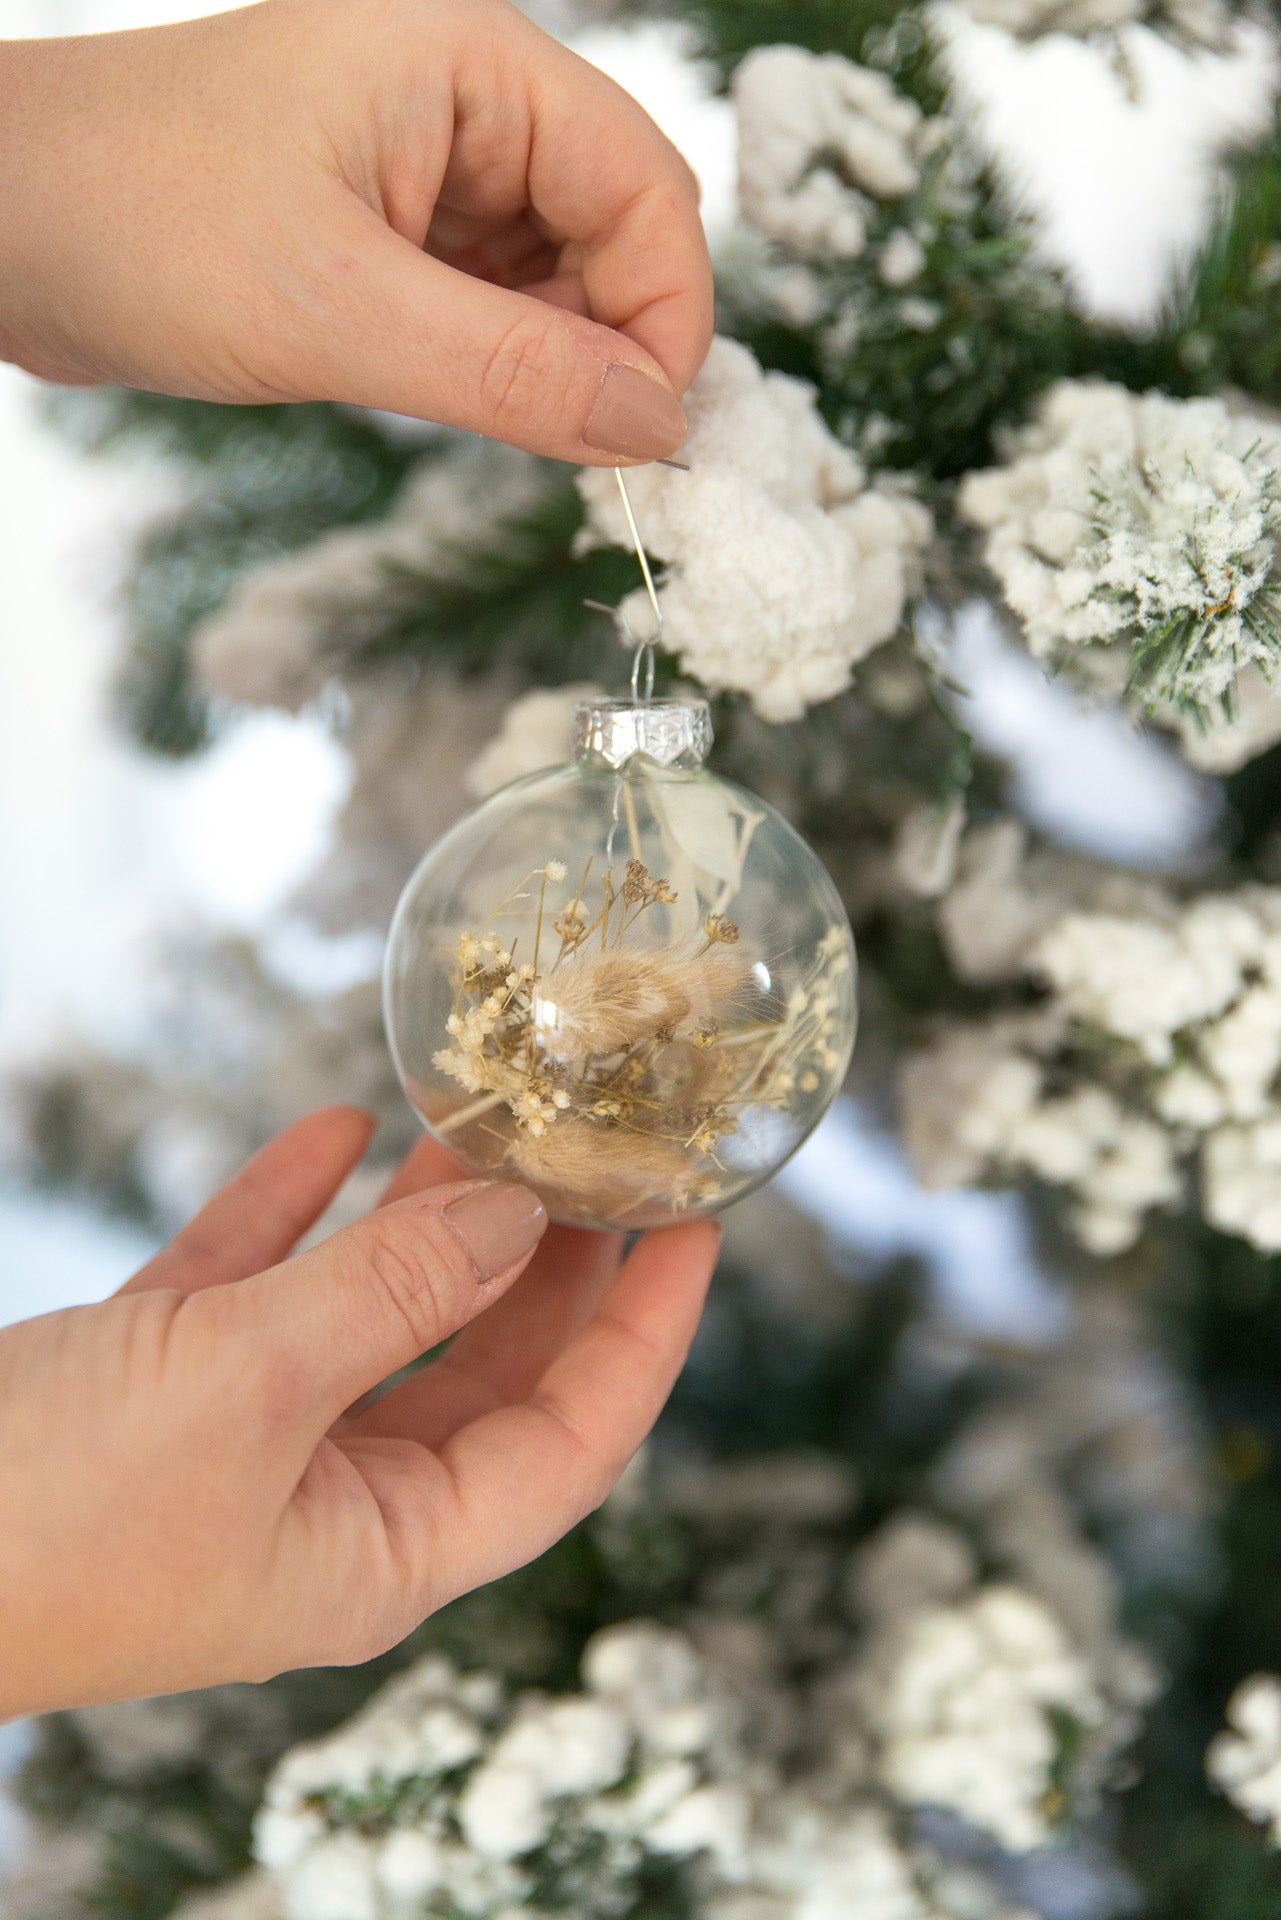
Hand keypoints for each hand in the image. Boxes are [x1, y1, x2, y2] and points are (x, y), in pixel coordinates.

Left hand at [0, 0, 712, 462]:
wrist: (1, 225)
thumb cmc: (140, 223)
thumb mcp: (338, 311)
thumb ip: (512, 373)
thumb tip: (656, 428)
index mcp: (470, 60)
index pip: (644, 185)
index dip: (667, 314)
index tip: (645, 436)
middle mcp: (465, 97)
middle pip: (617, 226)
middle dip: (616, 341)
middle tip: (580, 448)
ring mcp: (430, 159)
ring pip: (561, 273)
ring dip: (559, 360)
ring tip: (506, 425)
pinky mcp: (394, 223)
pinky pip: (496, 297)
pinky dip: (504, 361)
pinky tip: (466, 401)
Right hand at [0, 1107, 717, 1716]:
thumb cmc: (49, 1512)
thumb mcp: (250, 1386)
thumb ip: (396, 1295)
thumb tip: (520, 1221)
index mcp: (384, 1547)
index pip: (570, 1441)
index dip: (645, 1333)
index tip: (692, 1224)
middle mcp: (330, 1502)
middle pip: (486, 1369)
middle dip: (545, 1261)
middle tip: (599, 1151)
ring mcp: (242, 1444)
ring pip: (374, 1318)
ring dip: (426, 1223)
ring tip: (485, 1121)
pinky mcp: (155, 1388)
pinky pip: (257, 1286)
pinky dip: (296, 1210)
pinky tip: (334, 1126)